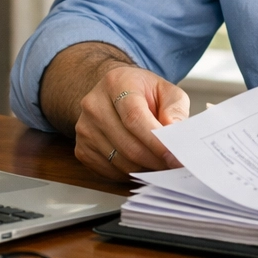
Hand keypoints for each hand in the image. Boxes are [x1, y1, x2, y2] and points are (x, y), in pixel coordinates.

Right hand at [74, 64, 189, 179]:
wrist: (113, 93)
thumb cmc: (142, 91)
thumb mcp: (165, 89)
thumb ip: (174, 108)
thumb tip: (174, 131)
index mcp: (116, 83)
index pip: (134, 117)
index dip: (155, 141)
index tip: (174, 156)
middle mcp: (94, 105)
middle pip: (128, 144)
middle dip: (155, 160)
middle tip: (174, 166)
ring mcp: (85, 129)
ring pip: (120, 162)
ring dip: (145, 168)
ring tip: (162, 164)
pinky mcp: (82, 149)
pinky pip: (110, 172)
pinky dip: (131, 173)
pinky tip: (143, 164)